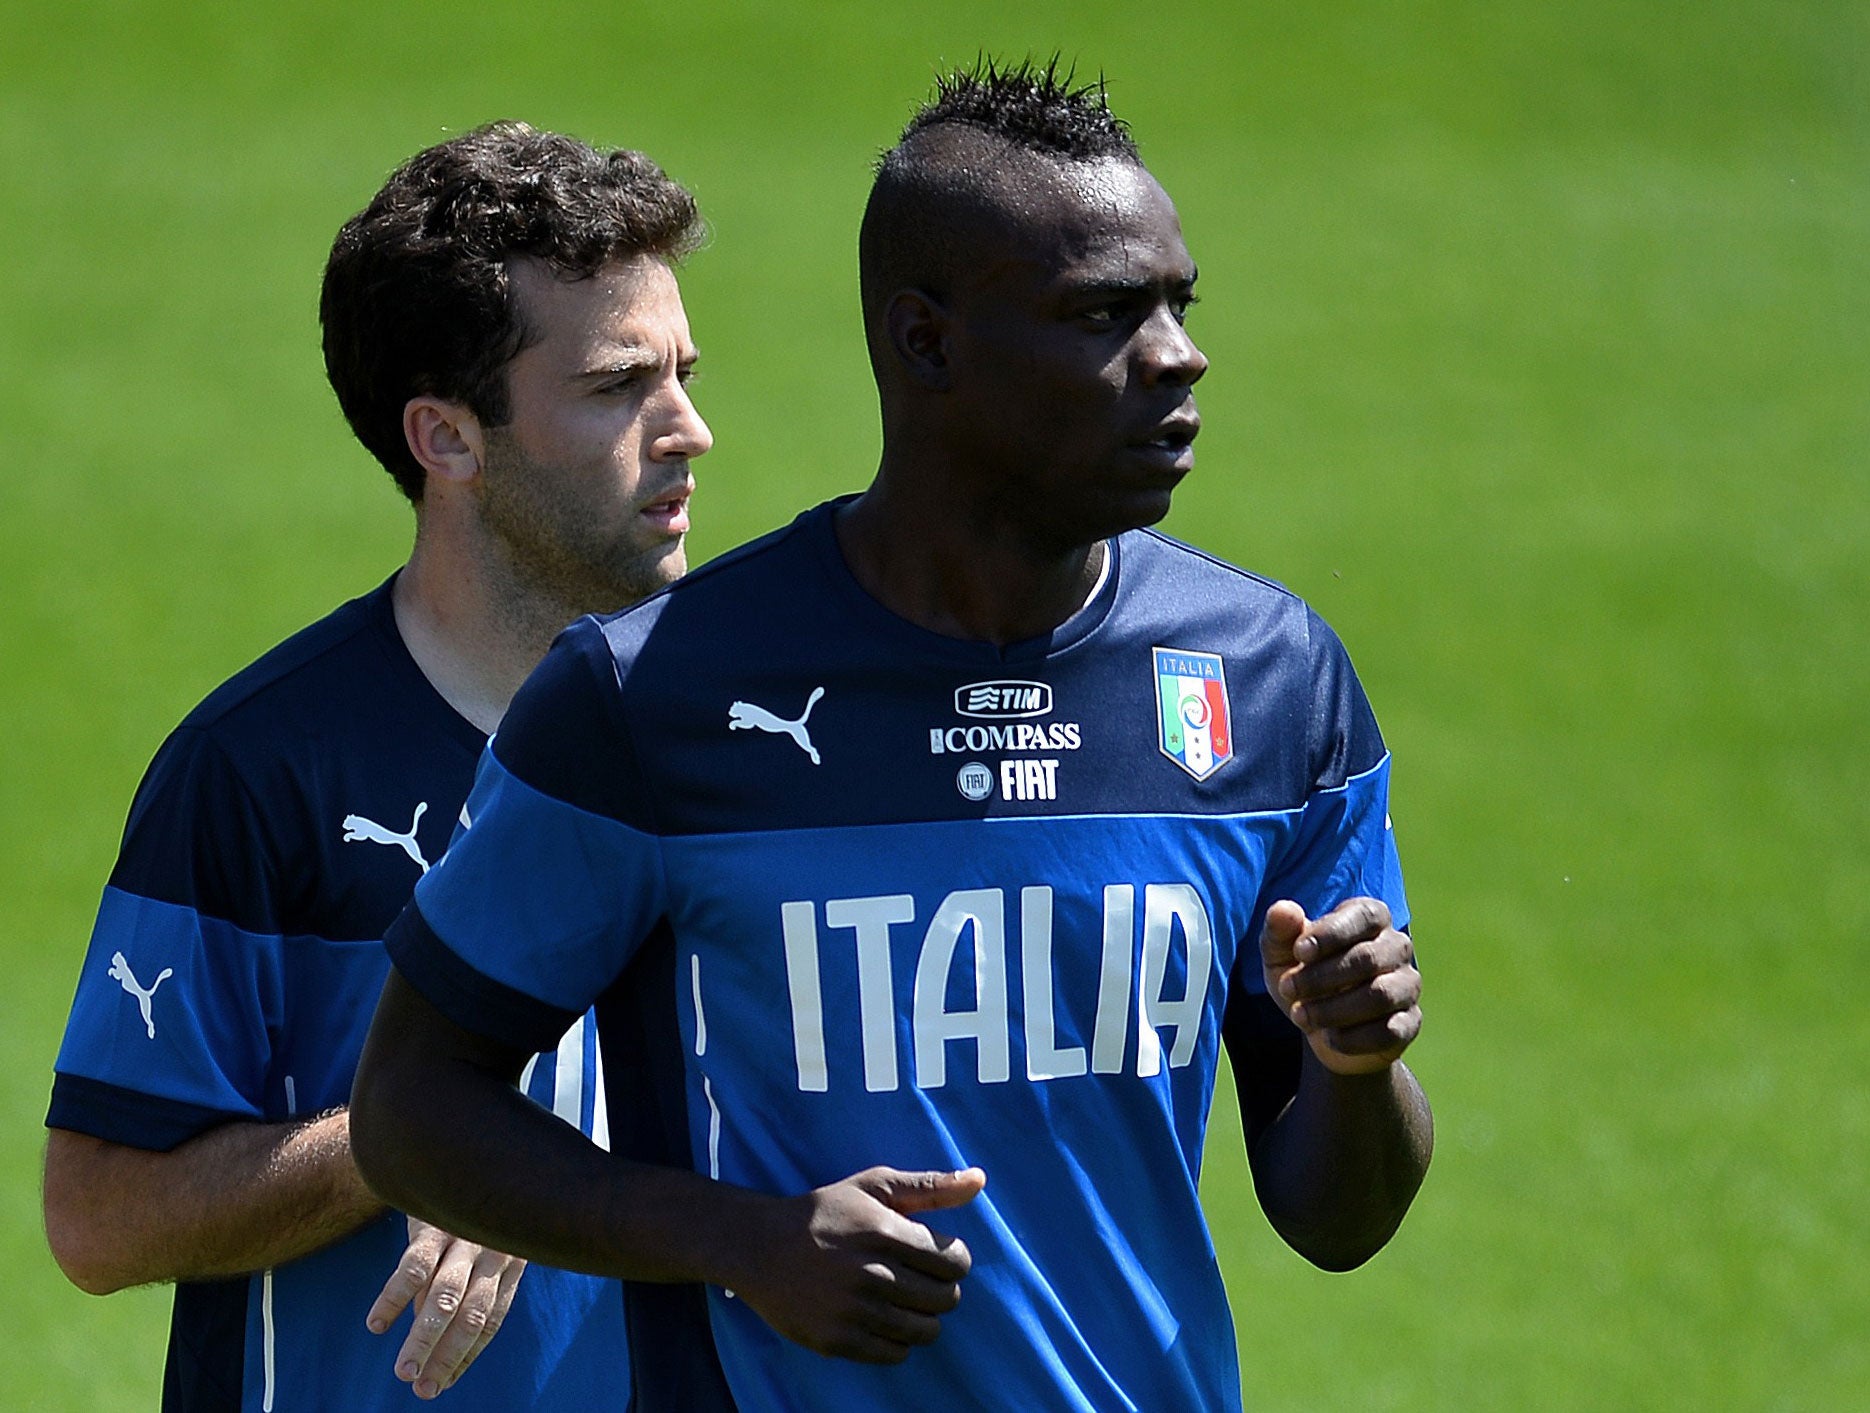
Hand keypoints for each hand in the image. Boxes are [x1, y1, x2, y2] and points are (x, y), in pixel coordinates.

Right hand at [365, 1217, 525, 1398]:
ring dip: (423, 1338)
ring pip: (444, 1297)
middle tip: (424, 1389)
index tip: (445, 1381)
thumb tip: (427, 1330)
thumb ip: (459, 1284)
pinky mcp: (433, 1221)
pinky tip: (377, 1325)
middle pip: (473, 1313)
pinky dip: (393, 1298)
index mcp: (510, 1258)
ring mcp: (465, 1234)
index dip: (468, 1353)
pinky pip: (413, 1267)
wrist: (448, 1145)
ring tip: (403, 1371)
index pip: (493, 1318)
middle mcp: (493, 1248)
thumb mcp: (477, 1240)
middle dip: (448, 1355)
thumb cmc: (466, 1204)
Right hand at [731, 1166, 984, 1364]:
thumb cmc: (826, 1212)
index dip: (954, 1259)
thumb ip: (930, 1186)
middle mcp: (870, 1274)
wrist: (760, 1247)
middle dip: (942, 1289)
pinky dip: (899, 1340)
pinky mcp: (836, 1341)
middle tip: (920, 1278)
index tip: (936, 1255)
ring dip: (923, 1317)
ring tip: (904, 1299)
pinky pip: (896, 1354)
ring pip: (925, 1331)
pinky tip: (882, 1318)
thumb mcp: (874, 1186)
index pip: (954, 1261)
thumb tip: (981, 1179)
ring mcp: (853, 1312)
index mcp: (884, 1232)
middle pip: (945, 1299)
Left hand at [1260, 897, 1421, 1076]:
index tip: (1299, 951)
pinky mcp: (1409, 1023)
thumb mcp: (1281, 954)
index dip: (1331, 933)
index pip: (1364, 916)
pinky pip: (1389, 1031)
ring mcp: (1407, 986)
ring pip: (1380, 995)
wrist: (1321, 1029)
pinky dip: (1352, 1038)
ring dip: (1333, 1009)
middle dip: (1321, 976)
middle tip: (1287, 989)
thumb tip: (1283, 910)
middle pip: (1369, 958)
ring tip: (1299, 1015)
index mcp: (1371, 918)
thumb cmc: (1304, 977)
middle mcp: (1397, 947)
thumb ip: (1279, 930)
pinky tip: (1327, 1037)